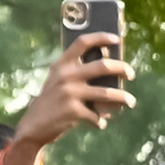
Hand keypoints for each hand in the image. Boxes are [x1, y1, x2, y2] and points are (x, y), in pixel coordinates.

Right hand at [2, 30, 134, 164]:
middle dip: (122, 68)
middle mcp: (66, 75)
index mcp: (62, 64)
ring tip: (130, 102)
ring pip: (107, 93)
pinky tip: (100, 123)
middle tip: (131, 74)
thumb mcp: (58, 81)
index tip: (116, 39)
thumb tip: (110, 69)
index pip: (83, 43)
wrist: (33, 126)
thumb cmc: (52, 102)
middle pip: (103, 66)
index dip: (101, 37)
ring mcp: (70, 93)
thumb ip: (76, 73)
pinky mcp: (73, 111)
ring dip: (123, 98)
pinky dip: (101, 120)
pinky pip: (97, 115)